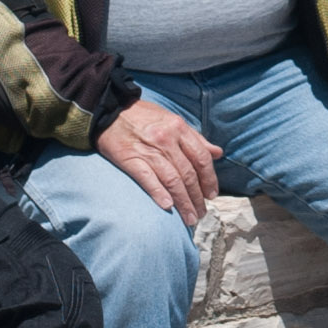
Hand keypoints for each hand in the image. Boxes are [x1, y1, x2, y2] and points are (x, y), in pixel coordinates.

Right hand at [100, 96, 220, 224]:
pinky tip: (167, 206)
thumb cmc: (143, 116)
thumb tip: (218, 153)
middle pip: (188, 174)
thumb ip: (195, 138)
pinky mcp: (130, 159)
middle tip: (201, 213)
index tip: (212, 195)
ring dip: (183, 202)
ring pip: (172, 180)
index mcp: (179, 128)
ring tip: (189, 218)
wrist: (109, 109)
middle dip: (197, 197)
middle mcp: (166, 139)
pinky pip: (148, 179)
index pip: (201, 158)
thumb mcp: (172, 120)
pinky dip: (159, 193)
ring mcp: (148, 150)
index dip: (209, 179)